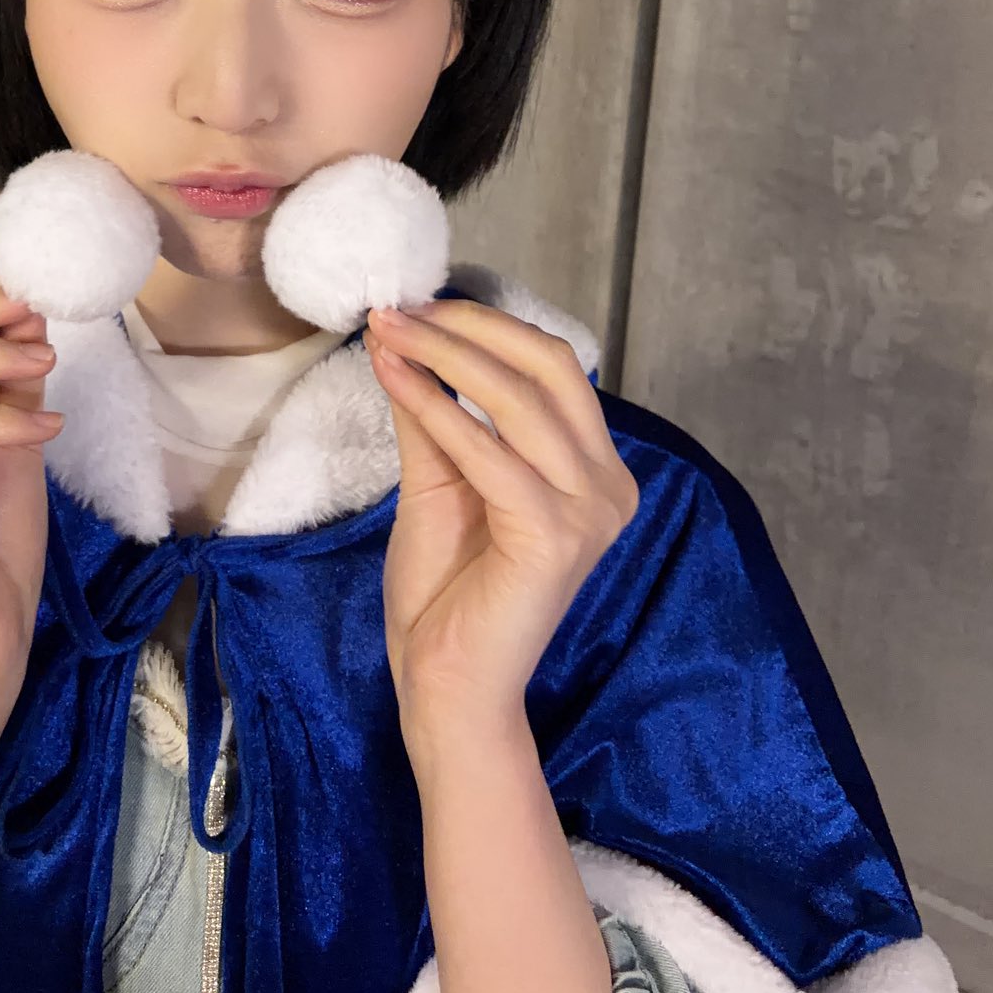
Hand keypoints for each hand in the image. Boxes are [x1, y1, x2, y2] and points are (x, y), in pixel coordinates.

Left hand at [366, 299, 636, 754]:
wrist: (449, 687)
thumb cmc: (447, 593)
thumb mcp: (439, 482)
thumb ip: (435, 416)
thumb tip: (403, 339)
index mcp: (593, 469)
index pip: (551, 366)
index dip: (484, 326)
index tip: (415, 304)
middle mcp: (607, 486)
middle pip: (548, 366)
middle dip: (469, 327)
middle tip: (399, 309)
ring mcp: (588, 512)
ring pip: (519, 398)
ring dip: (443, 355)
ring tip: (385, 332)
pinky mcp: (553, 537)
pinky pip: (488, 452)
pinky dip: (436, 406)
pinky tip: (393, 379)